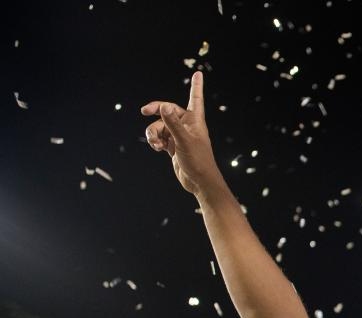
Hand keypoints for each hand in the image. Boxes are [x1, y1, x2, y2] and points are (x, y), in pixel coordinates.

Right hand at [141, 72, 223, 197]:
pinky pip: (159, 137)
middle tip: (143, 110)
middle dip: (155, 111)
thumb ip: (173, 124)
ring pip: (160, 125)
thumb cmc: (197, 161)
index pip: (195, 98)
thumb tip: (164, 106)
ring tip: (156, 144)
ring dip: (153, 132)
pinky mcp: (173, 146)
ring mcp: (179, 136)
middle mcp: (187, 126)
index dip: (196, 86)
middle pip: (168, 110)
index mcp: (195, 121)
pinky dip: (155, 140)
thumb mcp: (183, 141)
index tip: (198, 73)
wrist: (199, 181)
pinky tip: (157, 148)